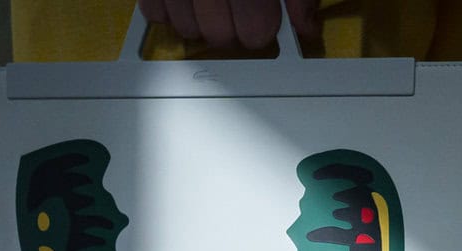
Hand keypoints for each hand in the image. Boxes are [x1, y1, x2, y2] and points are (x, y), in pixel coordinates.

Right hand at [140, 0, 317, 49]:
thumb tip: (307, 28)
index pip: (255, 33)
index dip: (261, 29)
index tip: (262, 19)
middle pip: (220, 37)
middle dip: (231, 29)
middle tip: (236, 10)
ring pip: (188, 30)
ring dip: (200, 23)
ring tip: (210, 3)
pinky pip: (154, 14)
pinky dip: (168, 12)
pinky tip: (183, 1)